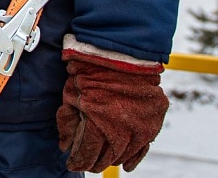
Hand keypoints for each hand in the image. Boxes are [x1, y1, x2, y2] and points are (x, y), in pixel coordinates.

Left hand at [57, 49, 169, 172]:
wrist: (121, 51)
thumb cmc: (91, 69)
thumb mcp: (71, 93)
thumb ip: (67, 122)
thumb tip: (64, 146)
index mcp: (99, 122)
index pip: (88, 152)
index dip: (78, 160)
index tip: (72, 163)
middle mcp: (122, 129)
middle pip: (106, 157)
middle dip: (94, 162)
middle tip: (85, 164)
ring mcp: (140, 126)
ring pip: (125, 154)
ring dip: (112, 159)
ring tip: (102, 161)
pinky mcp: (153, 121)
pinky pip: (144, 147)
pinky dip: (134, 157)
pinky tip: (126, 165)